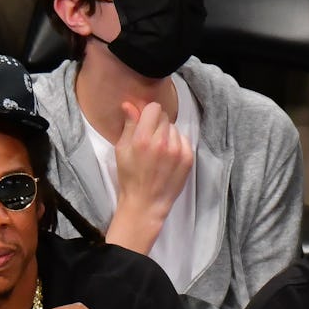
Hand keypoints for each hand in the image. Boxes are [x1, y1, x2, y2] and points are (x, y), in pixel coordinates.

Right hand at [113, 101, 192, 228]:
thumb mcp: (121, 151)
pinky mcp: (188, 158)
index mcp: (142, 139)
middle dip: (156, 125)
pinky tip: (168, 158)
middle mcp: (161, 142)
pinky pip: (183, 139)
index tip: (144, 123)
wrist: (146, 203)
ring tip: (159, 152)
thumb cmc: (130, 178)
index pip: (153, 108)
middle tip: (150, 141)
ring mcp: (177, 150)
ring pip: (174, 128)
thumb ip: (128, 126)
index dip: (147, 114)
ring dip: (166, 135)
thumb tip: (129, 104)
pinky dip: (176, 145)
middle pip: (164, 117)